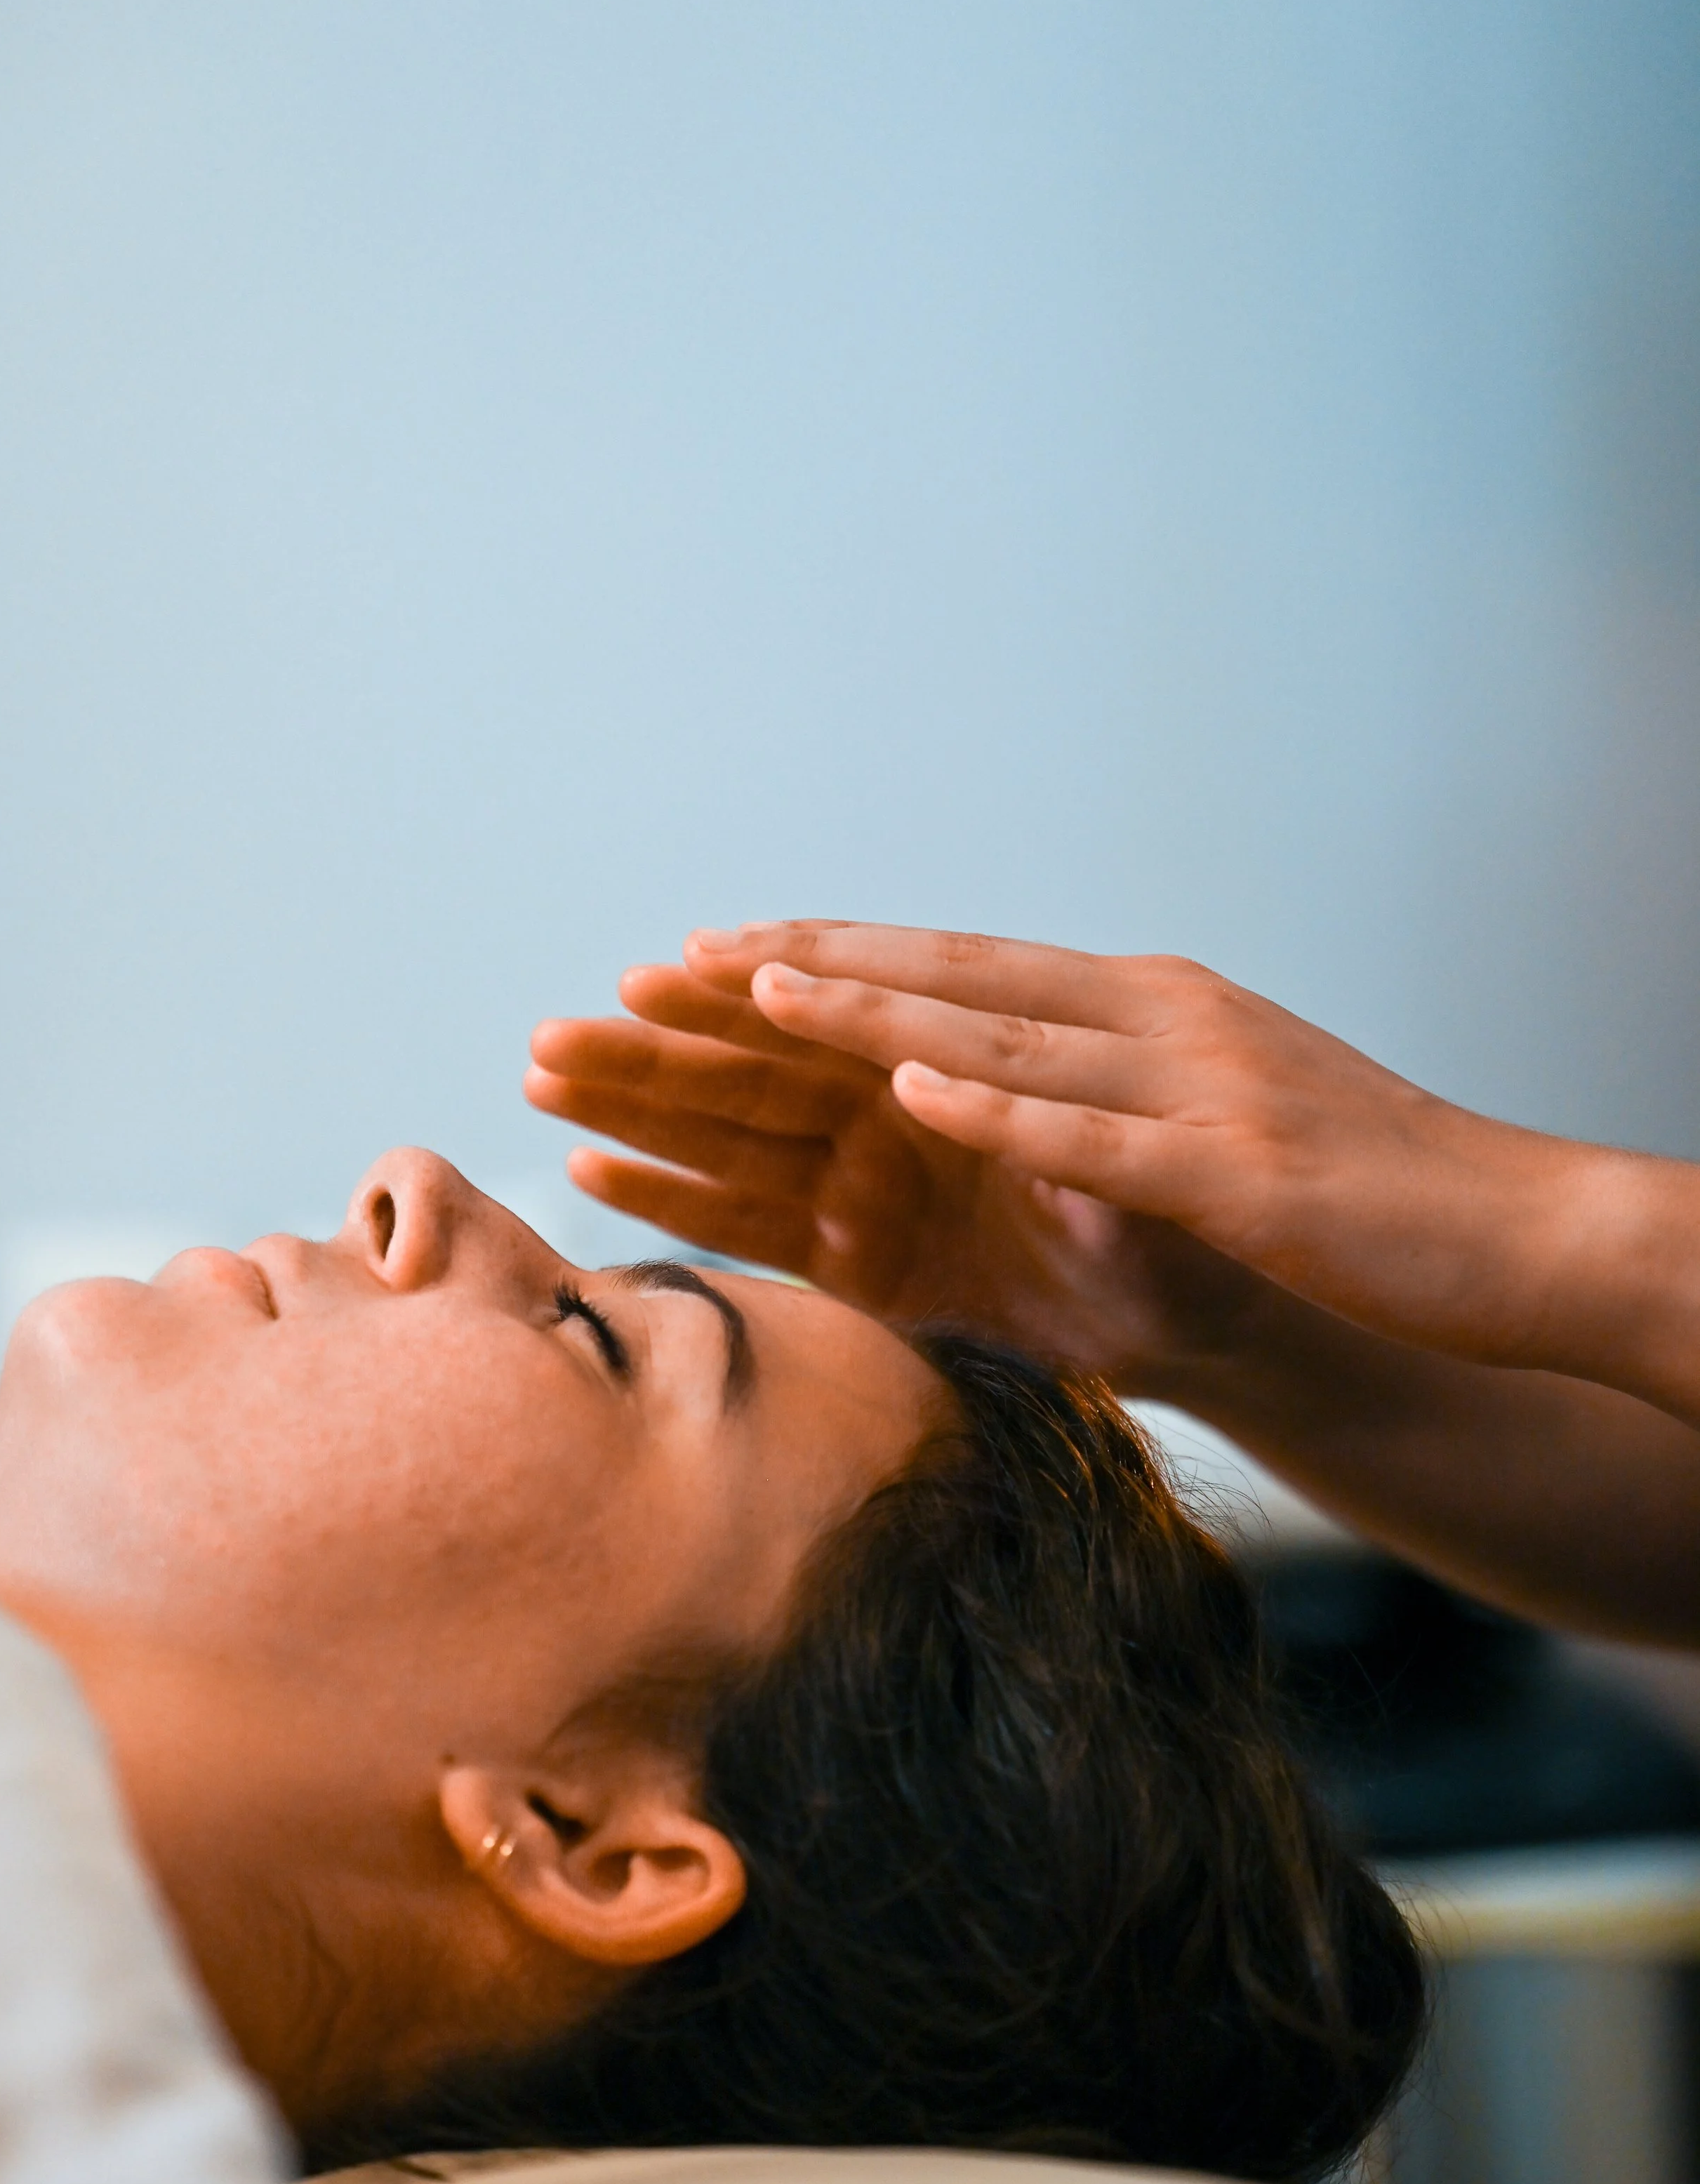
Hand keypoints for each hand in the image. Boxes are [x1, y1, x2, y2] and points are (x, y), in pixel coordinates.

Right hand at [525, 960, 1272, 1384]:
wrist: (1193, 1320)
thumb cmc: (1177, 1228)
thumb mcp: (1132, 1184)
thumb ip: (1061, 1146)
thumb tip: (1016, 1106)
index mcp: (953, 1065)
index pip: (838, 1012)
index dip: (756, 988)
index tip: (678, 960)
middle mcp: (892, 1115)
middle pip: (754, 1070)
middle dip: (657, 1046)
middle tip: (560, 1027)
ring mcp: (865, 1188)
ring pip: (729, 1136)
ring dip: (638, 1106)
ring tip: (545, 1076)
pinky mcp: (853, 1266)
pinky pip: (747, 1226)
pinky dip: (673, 1199)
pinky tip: (595, 1168)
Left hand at [662, 920, 1616, 1379]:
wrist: (1509, 1231)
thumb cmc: (1351, 1192)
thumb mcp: (1211, 1117)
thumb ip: (1111, 1094)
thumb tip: (1011, 1088)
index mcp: (1148, 1003)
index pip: (962, 969)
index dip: (836, 957)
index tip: (719, 953)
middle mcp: (1159, 1016)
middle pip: (950, 980)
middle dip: (805, 968)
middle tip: (673, 961)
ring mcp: (1197, 1084)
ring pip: (1000, 1035)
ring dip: (865, 1009)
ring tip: (745, 989)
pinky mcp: (1234, 1169)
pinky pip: (1092, 1131)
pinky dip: (995, 1106)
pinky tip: (903, 1085)